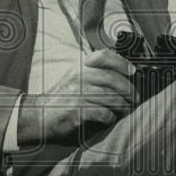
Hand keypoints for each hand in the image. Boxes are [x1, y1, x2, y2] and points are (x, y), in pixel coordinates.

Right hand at [17, 49, 136, 144]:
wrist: (39, 116)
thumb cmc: (63, 99)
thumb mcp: (76, 79)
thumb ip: (95, 75)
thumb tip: (125, 78)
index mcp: (81, 67)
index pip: (104, 56)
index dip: (122, 62)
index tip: (134, 71)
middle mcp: (79, 77)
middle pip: (112, 78)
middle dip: (129, 90)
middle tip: (135, 99)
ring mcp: (77, 93)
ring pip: (111, 97)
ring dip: (123, 106)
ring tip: (126, 111)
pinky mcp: (76, 111)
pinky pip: (103, 113)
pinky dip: (111, 117)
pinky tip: (110, 119)